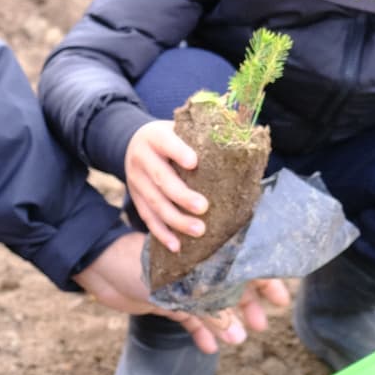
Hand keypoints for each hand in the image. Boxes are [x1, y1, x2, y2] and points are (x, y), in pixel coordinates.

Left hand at [74, 234, 288, 351]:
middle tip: (262, 324)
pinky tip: (209, 347)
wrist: (98, 268)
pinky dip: (199, 331)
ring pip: (212, 302)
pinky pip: (189, 317)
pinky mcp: (167, 299)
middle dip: (247, 305)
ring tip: (241, 339)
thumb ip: (208, 309)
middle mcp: (195, 264)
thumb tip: (238, 334)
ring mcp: (181, 283)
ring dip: (227, 320)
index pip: (240, 260)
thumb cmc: (134, 262)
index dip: (263, 278)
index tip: (280, 298)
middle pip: (230, 284)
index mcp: (202, 248)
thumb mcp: (178, 285)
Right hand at [124, 121, 208, 253]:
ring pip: (155, 203)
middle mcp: (142, 158)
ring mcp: (136, 180)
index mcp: (155, 137)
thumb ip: (201, 135)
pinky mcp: (136, 198)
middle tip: (203, 207)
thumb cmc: (170, 138)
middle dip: (181, 195)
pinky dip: (162, 233)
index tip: (194, 162)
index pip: (165, 143)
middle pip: (160, 178)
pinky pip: (148, 218)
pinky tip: (176, 246)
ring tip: (199, 231)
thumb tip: (241, 140)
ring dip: (176, 220)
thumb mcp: (178, 129)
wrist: (133, 143)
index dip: (178, 152)